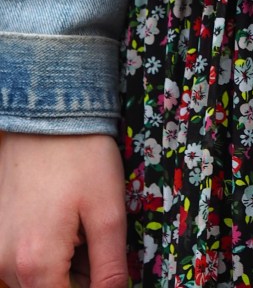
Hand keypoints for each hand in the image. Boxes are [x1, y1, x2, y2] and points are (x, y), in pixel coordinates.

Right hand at [0, 131, 128, 287]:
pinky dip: (47, 249)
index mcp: (37, 265)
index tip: (107, 266)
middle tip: (94, 235)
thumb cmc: (81, 156)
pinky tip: (61, 218)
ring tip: (78, 221)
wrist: (45, 114)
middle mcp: (6, 265)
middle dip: (80, 275)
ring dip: (64, 263)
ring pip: (38, 278)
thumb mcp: (108, 211)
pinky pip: (24, 259)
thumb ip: (110, 265)